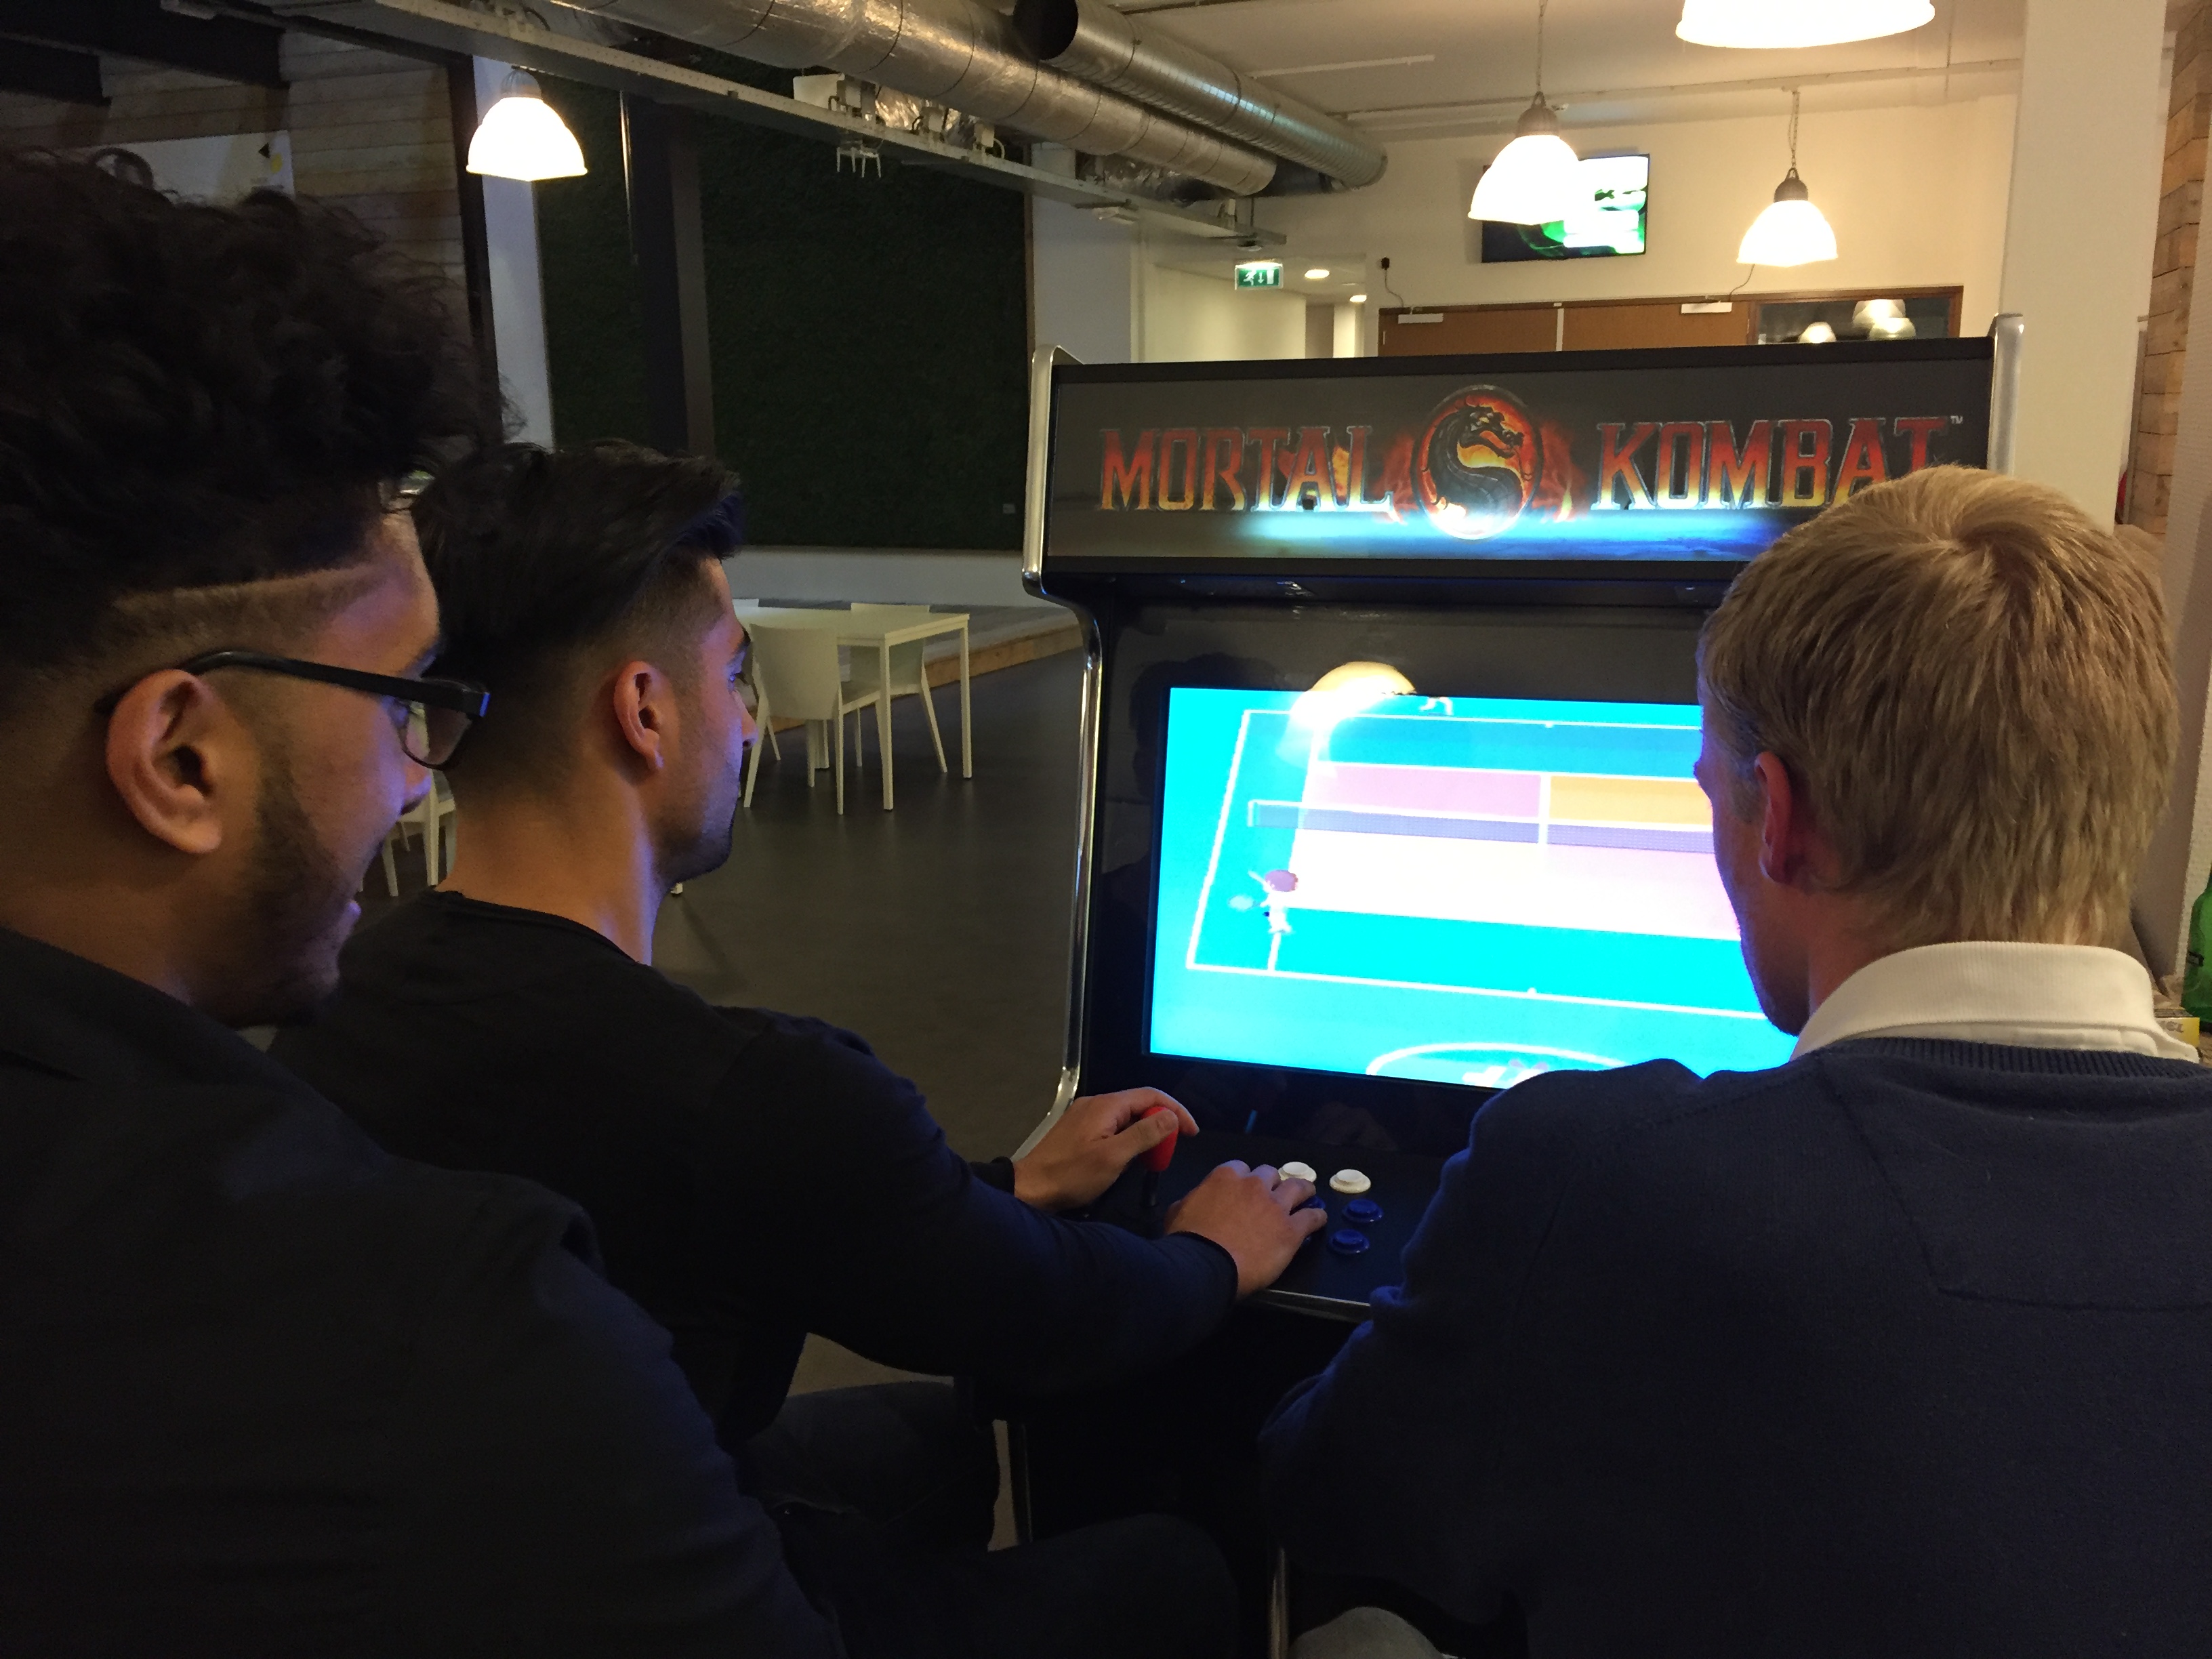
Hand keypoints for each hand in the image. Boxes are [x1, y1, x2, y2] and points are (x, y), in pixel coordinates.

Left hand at [1012, 1088, 1199, 1211]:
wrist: (1030, 1188)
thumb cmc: (1071, 1175)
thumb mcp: (1113, 1157)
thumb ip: (1144, 1134)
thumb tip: (1171, 1116)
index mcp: (1106, 1106)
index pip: (1151, 1096)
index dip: (1176, 1111)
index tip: (1192, 1133)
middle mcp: (1096, 1104)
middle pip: (1139, 1105)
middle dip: (1162, 1124)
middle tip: (1172, 1150)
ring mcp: (1086, 1116)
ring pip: (1127, 1117)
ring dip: (1146, 1133)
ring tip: (1156, 1157)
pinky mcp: (1079, 1130)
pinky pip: (1113, 1127)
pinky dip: (1129, 1139)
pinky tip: (1131, 1158)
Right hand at [1164, 1161, 1327, 1297]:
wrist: (1206, 1265)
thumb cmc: (1189, 1240)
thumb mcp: (1178, 1211)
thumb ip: (1192, 1199)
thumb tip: (1195, 1200)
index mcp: (1226, 1176)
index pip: (1241, 1168)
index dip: (1244, 1180)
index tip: (1244, 1192)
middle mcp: (1254, 1185)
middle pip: (1271, 1174)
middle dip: (1272, 1183)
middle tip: (1273, 1195)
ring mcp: (1276, 1206)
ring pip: (1299, 1187)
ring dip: (1303, 1190)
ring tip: (1308, 1194)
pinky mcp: (1291, 1229)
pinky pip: (1312, 1217)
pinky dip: (1317, 1217)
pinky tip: (1319, 1220)